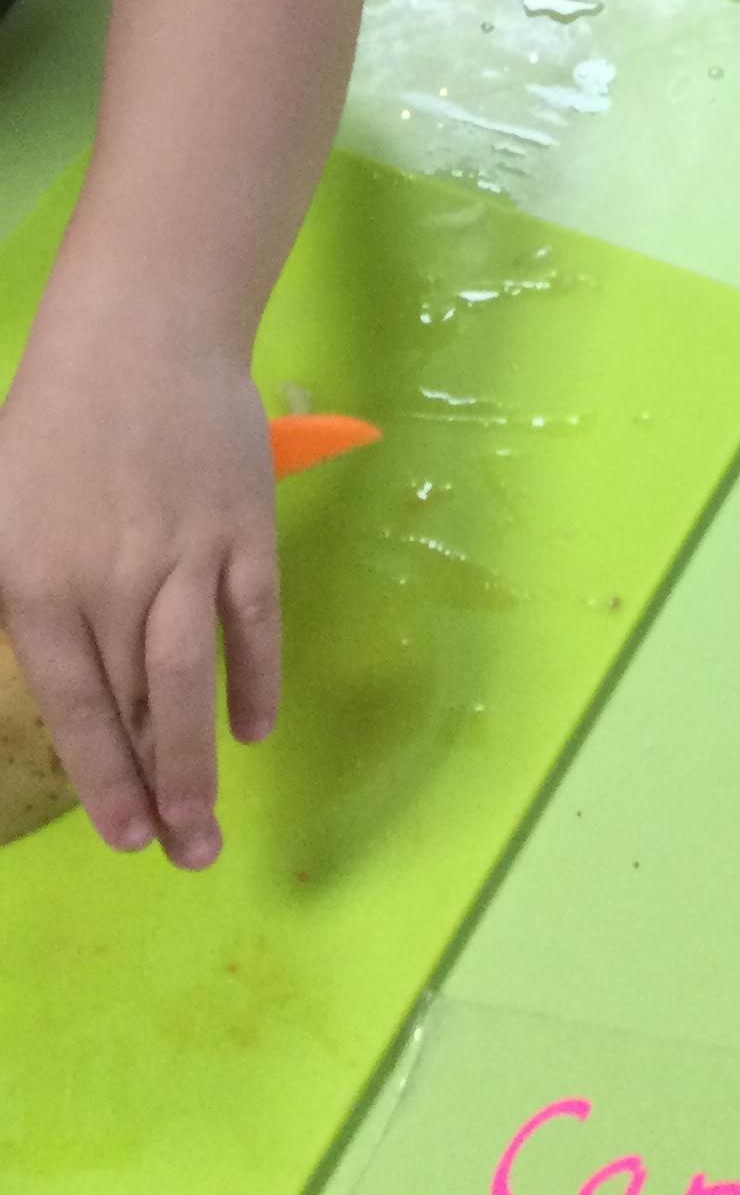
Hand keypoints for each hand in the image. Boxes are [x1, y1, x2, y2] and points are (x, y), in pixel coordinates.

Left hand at [0, 337, 279, 867]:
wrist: (141, 335)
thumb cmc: (48, 425)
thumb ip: (4, 598)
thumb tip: (44, 677)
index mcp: (39, 584)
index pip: (74, 705)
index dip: (102, 775)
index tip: (123, 836)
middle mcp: (114, 581)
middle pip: (140, 705)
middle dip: (160, 791)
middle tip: (182, 859)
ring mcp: (187, 555)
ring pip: (195, 677)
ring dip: (205, 759)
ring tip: (213, 829)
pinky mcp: (245, 529)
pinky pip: (255, 619)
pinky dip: (259, 676)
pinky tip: (257, 727)